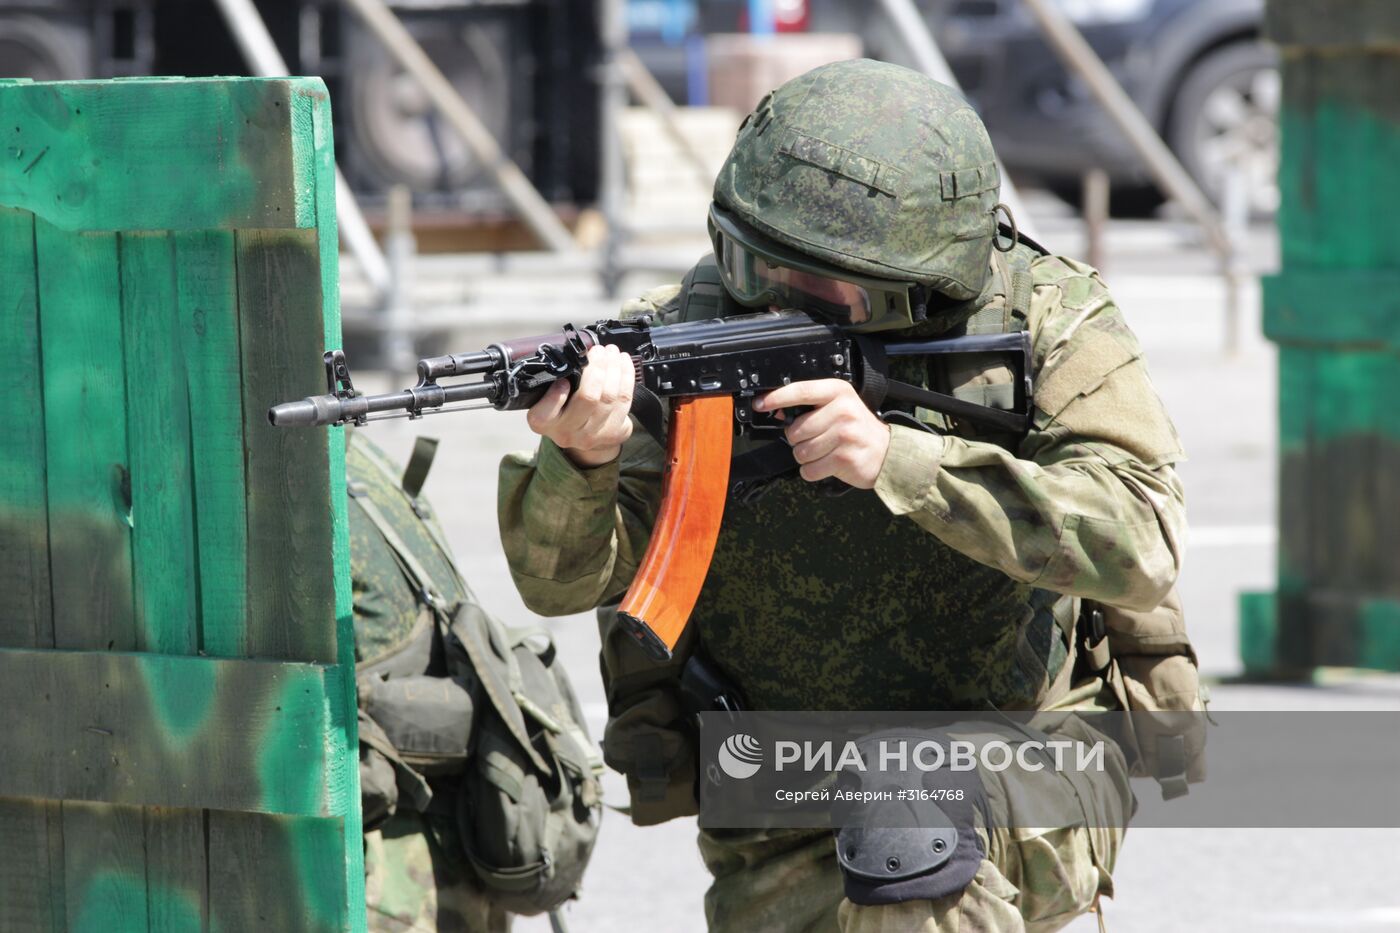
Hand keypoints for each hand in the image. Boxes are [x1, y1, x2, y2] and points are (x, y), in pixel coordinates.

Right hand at [526, 344, 634, 466]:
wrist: (581, 433)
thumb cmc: (561, 408)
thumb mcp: (545, 396)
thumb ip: (552, 381)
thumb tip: (575, 356)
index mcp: (543, 423)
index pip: (546, 412)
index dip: (556, 395)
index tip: (563, 380)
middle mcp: (567, 433)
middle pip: (588, 398)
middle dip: (597, 367)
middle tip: (598, 350)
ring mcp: (593, 436)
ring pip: (611, 397)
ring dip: (614, 368)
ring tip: (612, 352)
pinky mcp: (614, 433)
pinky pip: (625, 400)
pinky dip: (627, 376)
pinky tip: (623, 362)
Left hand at [753, 380, 890, 488]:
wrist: (888, 453)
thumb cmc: (858, 430)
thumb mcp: (839, 406)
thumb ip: (811, 406)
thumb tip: (775, 410)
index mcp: (838, 392)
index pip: (800, 391)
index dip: (776, 398)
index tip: (760, 404)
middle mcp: (842, 411)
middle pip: (795, 430)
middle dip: (798, 440)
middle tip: (817, 439)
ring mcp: (844, 435)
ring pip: (800, 452)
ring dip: (807, 457)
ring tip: (826, 451)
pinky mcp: (844, 459)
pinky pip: (809, 470)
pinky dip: (813, 471)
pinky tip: (828, 463)